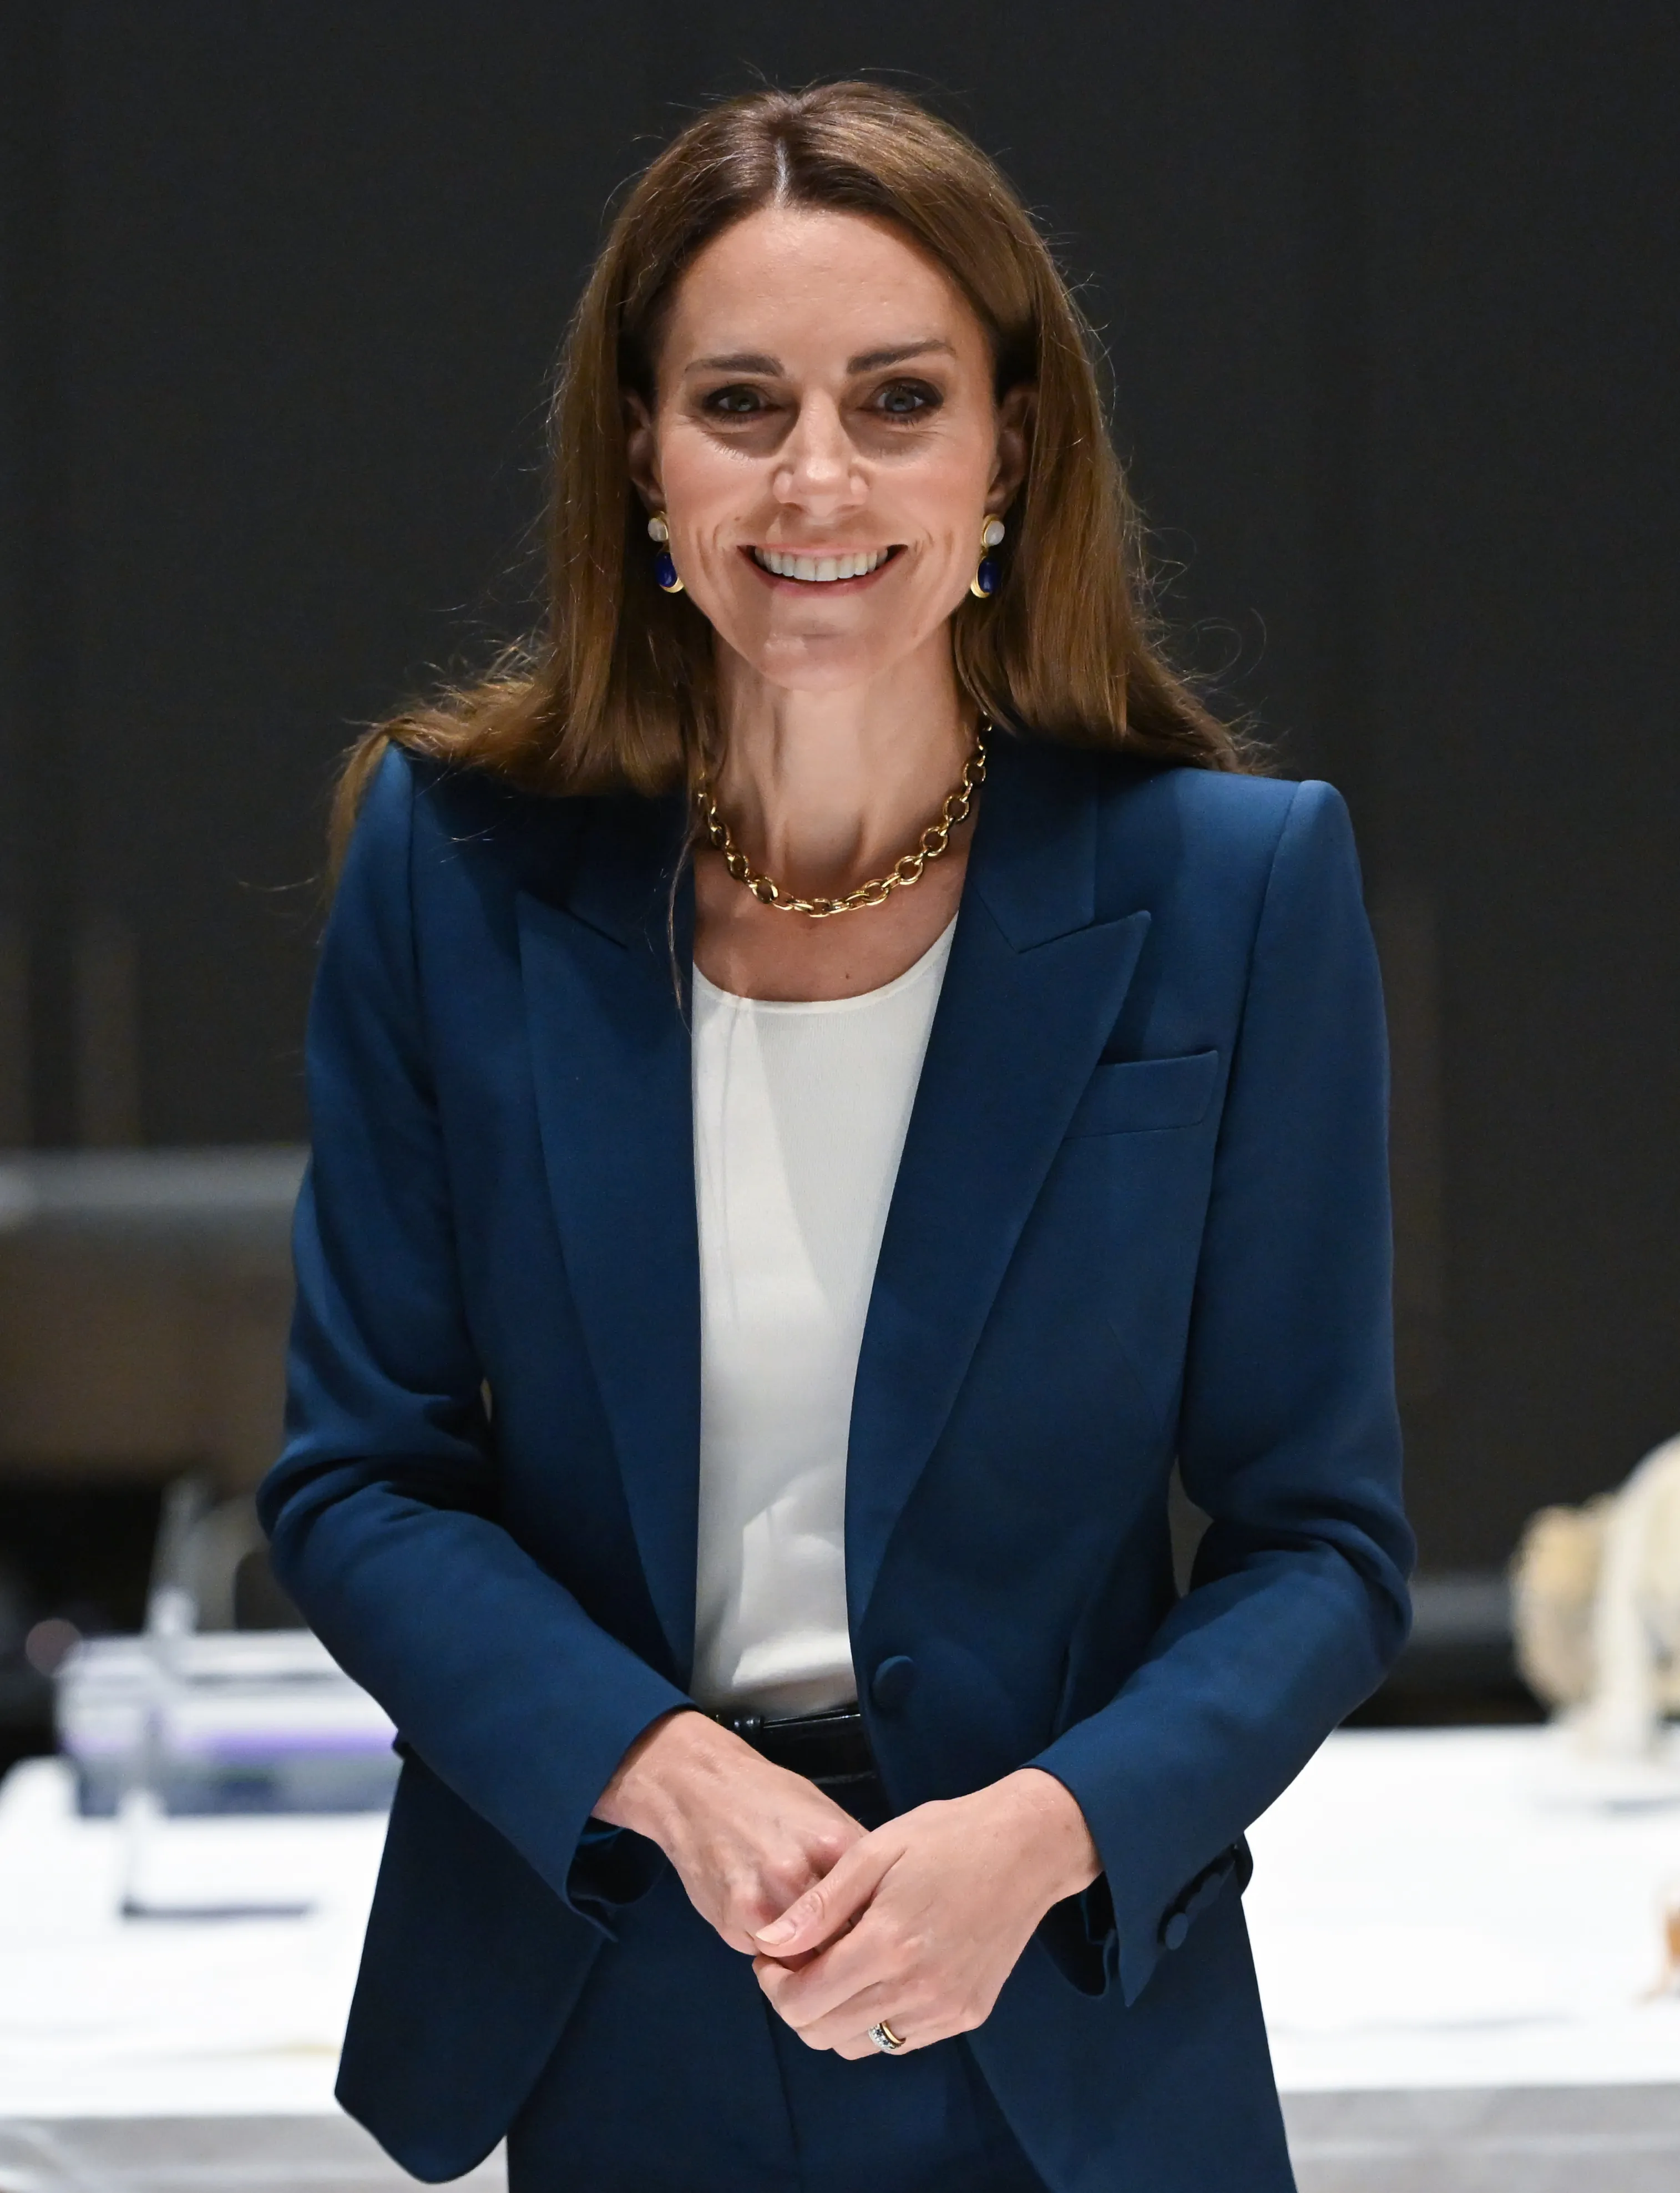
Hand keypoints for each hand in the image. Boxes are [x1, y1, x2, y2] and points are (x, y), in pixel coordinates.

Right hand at [593, 1708, 866, 1953]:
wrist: (698, 1787)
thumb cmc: (769, 1797)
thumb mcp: (826, 1815)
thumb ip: (858, 1861)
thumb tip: (889, 1905)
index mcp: (835, 1846)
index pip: (878, 1913)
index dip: (882, 1929)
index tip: (881, 1934)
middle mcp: (800, 1877)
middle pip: (843, 1946)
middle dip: (847, 1952)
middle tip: (848, 1946)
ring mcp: (763, 1904)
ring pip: (805, 1964)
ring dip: (810, 1958)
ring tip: (808, 1934)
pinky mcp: (732, 1923)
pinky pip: (768, 1956)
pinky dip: (775, 1950)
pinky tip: (772, 1920)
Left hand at [749, 1768, 1099, 2055]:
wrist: (1027, 1847)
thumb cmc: (948, 1836)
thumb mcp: (875, 1851)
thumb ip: (820, 1905)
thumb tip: (768, 1942)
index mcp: (889, 1944)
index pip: (803, 2002)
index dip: (772, 1983)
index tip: (771, 1954)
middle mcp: (918, 1990)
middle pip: (824, 2033)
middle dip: (795, 2002)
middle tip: (795, 1961)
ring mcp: (946, 2009)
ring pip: (860, 2046)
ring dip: (833, 2017)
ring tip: (836, 1966)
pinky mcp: (967, 2015)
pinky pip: (900, 2041)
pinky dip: (875, 2020)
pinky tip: (878, 1976)